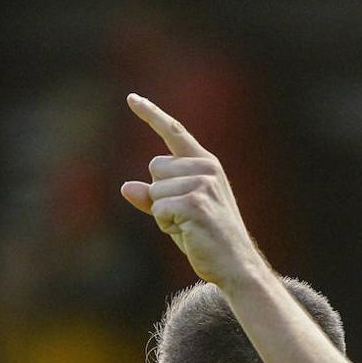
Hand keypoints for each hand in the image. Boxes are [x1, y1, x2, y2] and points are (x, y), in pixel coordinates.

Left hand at [120, 94, 266, 286]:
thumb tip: (125, 187)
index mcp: (206, 164)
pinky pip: (158, 208)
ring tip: (190, 226)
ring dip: (163, 214)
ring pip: (155, 190)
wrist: (235, 265)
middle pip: (155, 167)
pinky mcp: (195, 202)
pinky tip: (189, 233)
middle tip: (186, 218)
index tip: (131, 98)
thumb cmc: (206, 239)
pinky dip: (166, 225)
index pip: (174, 133)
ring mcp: (202, 184)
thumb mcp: (177, 213)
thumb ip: (152, 198)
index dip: (151, 114)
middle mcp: (206, 168)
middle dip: (160, 195)